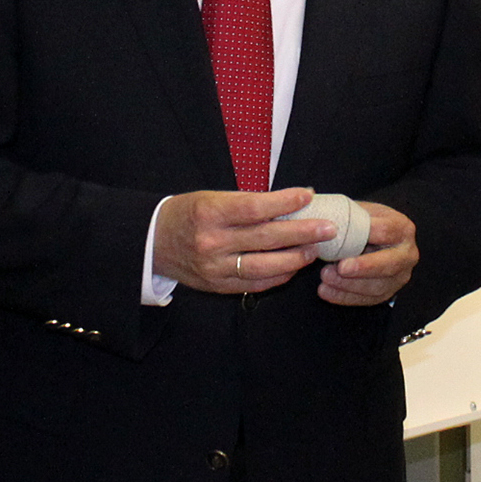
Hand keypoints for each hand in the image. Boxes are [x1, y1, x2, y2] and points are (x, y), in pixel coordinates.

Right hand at [154, 187, 336, 294]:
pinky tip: (294, 267)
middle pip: (265, 238)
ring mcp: (214, 267)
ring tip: (315, 250)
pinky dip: (278, 276)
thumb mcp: (211, 198)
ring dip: (295, 258)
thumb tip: (292, 201)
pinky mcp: (217, 286)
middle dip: (302, 233)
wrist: (152, 243)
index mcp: (209, 213)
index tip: (308, 195)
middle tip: (327, 228)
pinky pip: (254, 283)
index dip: (285, 202)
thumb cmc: (188, 214)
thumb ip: (248, 203)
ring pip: (264, 266)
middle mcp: (212, 242)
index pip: (255, 208)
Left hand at [318, 201, 417, 306]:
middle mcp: (406, 254)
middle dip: (364, 268)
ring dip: (349, 285)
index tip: (346, 239)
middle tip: (341, 268)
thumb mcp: (362, 211)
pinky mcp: (388, 292)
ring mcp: (399, 276)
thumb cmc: (366, 224)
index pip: (387, 231)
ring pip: (377, 286)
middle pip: (388, 264)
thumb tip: (314, 204)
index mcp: (402, 228)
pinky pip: (368, 299)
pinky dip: (345, 297)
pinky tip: (326, 291)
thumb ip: (347, 212)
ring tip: (325, 278)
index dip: (367, 236)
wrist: (376, 240)